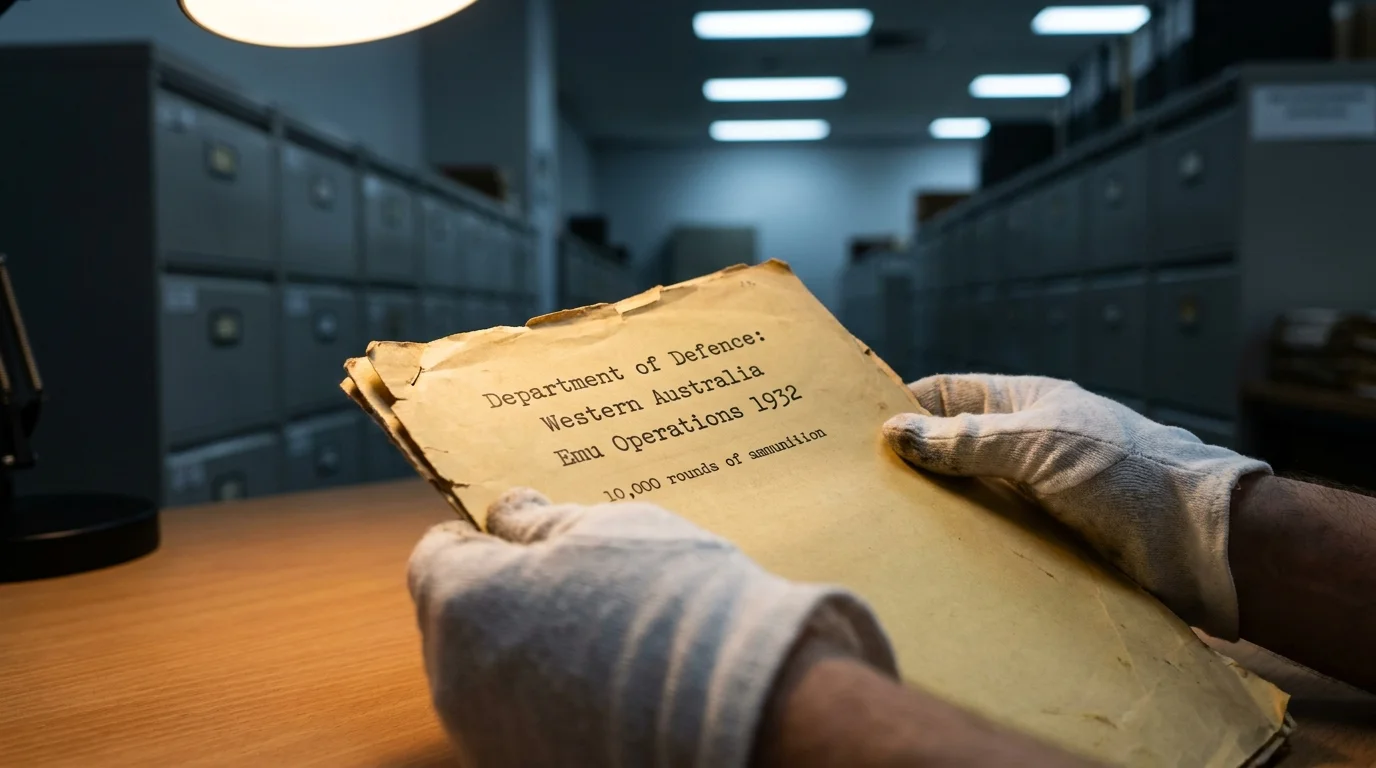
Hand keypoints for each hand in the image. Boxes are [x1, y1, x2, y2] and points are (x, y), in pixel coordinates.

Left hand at [407, 489, 895, 767]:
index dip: (478, 537)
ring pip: (488, 678)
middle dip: (500, 597)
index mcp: (461, 603)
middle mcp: (455, 679)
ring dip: (526, 652)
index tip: (520, 534)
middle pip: (457, 622)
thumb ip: (537, 521)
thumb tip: (505, 510)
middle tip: (574, 581)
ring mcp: (488, 737)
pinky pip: (521, 722)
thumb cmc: (667, 602)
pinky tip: (610, 688)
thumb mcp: (603, 530)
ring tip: (603, 638)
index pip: (436, 557)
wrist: (737, 709)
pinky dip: (550, 702)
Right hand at [881, 374, 1270, 639]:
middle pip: (952, 449)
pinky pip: (993, 538)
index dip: (904, 405)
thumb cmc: (1123, 472)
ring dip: (937, 511)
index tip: (855, 428)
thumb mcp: (1036, 445)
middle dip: (912, 465)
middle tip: (858, 487)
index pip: (948, 395)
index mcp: (1025, 403)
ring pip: (969, 497)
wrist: (1200, 539)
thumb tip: (894, 431)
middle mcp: (1026, 445)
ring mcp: (1036, 493)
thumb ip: (965, 441)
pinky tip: (933, 559)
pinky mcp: (1047, 539)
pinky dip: (966, 546)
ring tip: (884, 527)